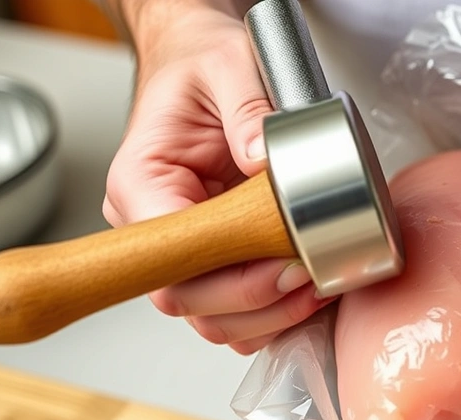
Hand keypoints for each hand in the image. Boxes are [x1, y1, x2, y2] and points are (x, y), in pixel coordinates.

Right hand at [103, 0, 330, 353]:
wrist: (199, 62)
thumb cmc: (201, 66)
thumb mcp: (228, 65)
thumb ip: (247, 106)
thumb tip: (262, 158)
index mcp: (141, 182)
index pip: (171, 253)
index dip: (229, 275)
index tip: (284, 266)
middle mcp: (152, 223)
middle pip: (190, 299)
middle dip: (258, 301)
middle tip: (313, 278)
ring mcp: (182, 246)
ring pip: (213, 317)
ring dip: (269, 316)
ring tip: (319, 286)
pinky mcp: (214, 257)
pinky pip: (236, 309)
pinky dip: (273, 314)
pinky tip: (309, 292)